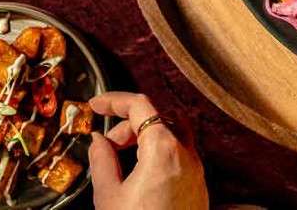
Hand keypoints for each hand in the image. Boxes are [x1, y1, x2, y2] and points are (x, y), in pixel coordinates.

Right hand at [88, 91, 208, 209]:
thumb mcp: (109, 196)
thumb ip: (102, 162)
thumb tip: (98, 142)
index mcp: (163, 150)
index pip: (140, 105)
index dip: (114, 100)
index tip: (98, 104)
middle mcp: (186, 154)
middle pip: (158, 117)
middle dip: (128, 123)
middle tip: (108, 144)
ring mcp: (195, 169)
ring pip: (172, 132)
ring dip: (145, 135)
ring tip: (123, 156)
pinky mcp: (198, 184)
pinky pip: (180, 152)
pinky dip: (159, 150)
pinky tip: (140, 170)